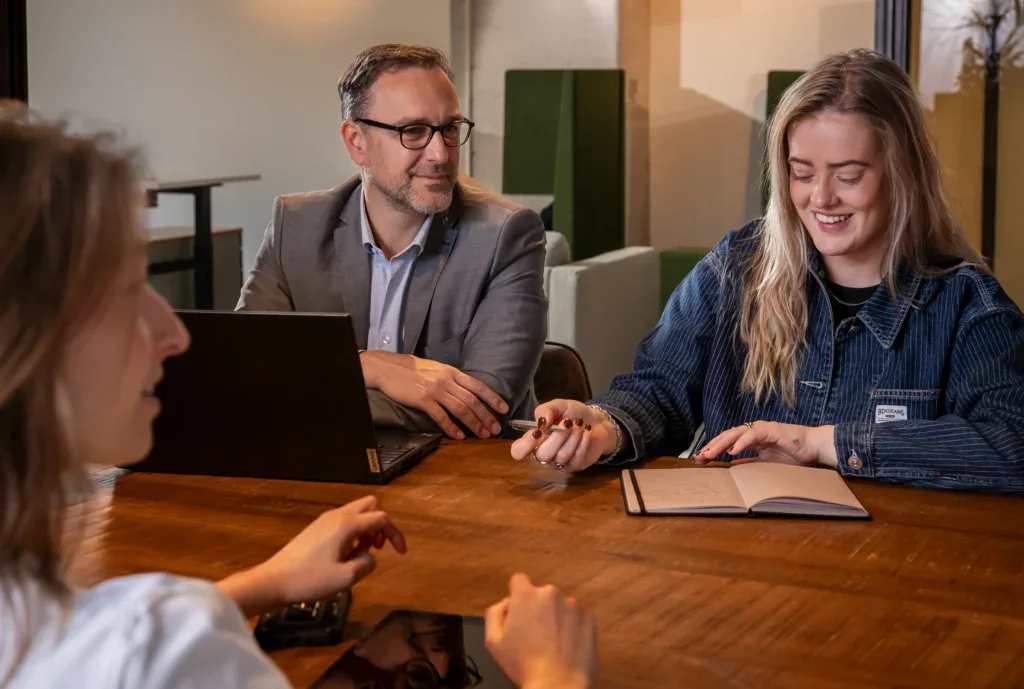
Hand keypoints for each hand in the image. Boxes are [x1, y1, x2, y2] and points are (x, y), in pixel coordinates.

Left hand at [256, 495, 405, 604]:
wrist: (274, 580)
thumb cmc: (309, 579)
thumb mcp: (346, 578)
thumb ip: (367, 564)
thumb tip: (370, 557)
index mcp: (346, 525)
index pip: (382, 518)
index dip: (395, 534)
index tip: (400, 553)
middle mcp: (337, 516)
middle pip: (370, 505)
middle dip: (380, 525)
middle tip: (376, 548)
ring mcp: (325, 520)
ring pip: (357, 512)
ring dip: (366, 529)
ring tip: (358, 554)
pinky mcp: (317, 527)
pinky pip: (344, 520)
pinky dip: (353, 532)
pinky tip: (344, 554)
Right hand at [361, 351, 507, 438]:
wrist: (389, 367)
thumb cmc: (412, 370)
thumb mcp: (437, 369)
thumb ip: (451, 379)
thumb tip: (467, 392)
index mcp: (452, 372)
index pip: (478, 385)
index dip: (492, 397)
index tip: (503, 408)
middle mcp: (447, 380)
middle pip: (472, 400)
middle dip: (486, 416)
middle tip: (495, 429)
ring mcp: (435, 390)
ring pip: (461, 409)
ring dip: (474, 423)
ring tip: (483, 434)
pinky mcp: (423, 399)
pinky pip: (441, 416)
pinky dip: (451, 427)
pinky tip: (459, 436)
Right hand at [485, 574, 596, 688]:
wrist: (557, 685)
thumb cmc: (523, 665)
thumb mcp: (493, 641)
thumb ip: (495, 613)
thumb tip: (506, 603)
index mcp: (526, 595)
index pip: (518, 580)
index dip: (517, 596)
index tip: (519, 614)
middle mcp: (551, 594)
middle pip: (541, 595)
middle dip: (538, 609)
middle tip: (535, 635)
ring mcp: (574, 606)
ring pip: (561, 607)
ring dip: (557, 618)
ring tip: (553, 645)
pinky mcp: (590, 619)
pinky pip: (578, 618)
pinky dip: (572, 628)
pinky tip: (567, 647)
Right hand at [509, 400, 616, 472]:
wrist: (596, 420)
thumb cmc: (572, 414)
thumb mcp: (558, 406)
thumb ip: (546, 410)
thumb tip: (541, 422)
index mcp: (534, 440)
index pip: (518, 451)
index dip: (525, 445)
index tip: (537, 432)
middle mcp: (544, 454)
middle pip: (543, 455)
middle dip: (557, 437)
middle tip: (568, 422)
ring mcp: (560, 463)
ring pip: (562, 456)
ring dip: (573, 436)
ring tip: (579, 423)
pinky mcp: (576, 465)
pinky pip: (576, 457)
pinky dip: (583, 440)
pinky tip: (586, 431)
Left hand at [695, 422, 837, 467]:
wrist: (813, 447)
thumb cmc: (793, 455)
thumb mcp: (765, 464)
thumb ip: (749, 464)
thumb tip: (731, 468)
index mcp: (750, 439)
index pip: (726, 443)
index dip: (713, 450)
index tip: (700, 460)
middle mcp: (753, 431)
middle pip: (726, 436)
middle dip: (711, 447)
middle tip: (698, 457)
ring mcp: (761, 429)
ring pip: (735, 434)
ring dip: (721, 444)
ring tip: (709, 454)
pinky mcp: (770, 430)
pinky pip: (752, 435)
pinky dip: (741, 442)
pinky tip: (732, 450)